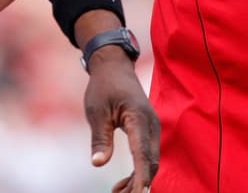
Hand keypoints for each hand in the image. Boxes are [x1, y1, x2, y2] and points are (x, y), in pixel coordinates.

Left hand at [84, 45, 159, 192]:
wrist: (114, 67)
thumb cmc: (104, 87)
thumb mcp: (96, 111)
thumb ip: (100, 138)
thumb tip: (98, 163)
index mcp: (139, 118)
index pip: (143, 153)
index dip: (141, 176)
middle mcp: (151, 124)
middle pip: (150, 162)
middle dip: (138, 183)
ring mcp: (151, 127)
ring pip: (150, 161)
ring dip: (137, 179)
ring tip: (117, 192)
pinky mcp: (147, 130)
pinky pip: (146, 154)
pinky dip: (138, 170)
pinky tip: (123, 182)